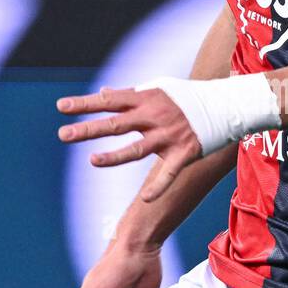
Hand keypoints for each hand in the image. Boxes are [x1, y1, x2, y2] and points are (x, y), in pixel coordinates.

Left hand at [55, 85, 202, 201]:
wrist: (226, 105)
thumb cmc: (188, 97)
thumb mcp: (159, 88)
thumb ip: (130, 93)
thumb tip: (103, 93)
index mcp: (146, 99)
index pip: (109, 101)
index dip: (85, 104)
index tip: (61, 107)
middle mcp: (154, 116)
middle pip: (116, 124)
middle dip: (88, 129)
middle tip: (62, 135)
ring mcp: (169, 136)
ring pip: (137, 149)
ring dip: (114, 157)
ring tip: (92, 161)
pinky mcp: (184, 153)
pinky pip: (169, 173)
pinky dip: (159, 187)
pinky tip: (147, 199)